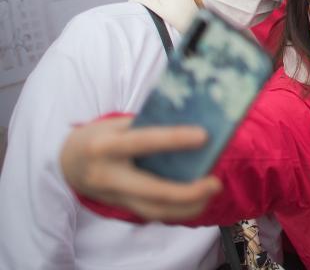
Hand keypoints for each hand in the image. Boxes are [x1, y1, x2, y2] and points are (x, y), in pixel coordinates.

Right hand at [60, 116, 221, 221]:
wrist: (67, 162)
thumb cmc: (100, 135)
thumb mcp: (116, 123)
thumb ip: (147, 125)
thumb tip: (190, 123)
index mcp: (105, 146)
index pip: (144, 142)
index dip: (175, 139)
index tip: (204, 136)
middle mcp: (107, 175)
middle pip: (152, 190)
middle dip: (187, 191)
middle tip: (215, 183)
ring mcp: (112, 196)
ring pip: (154, 211)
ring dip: (187, 207)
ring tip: (210, 193)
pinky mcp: (120, 207)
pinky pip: (152, 213)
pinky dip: (177, 209)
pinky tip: (196, 200)